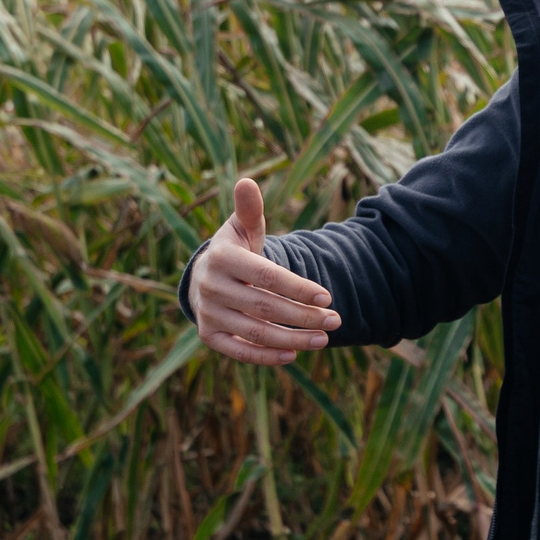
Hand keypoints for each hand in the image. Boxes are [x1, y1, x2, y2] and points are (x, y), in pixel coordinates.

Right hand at [188, 178, 340, 366]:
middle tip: (336, 320)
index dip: (298, 287)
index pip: (266, 275)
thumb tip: (247, 182)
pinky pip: (240, 351)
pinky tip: (294, 355)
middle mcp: (210, 287)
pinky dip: (266, 357)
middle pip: (265, 307)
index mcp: (221, 258)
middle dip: (304, 316)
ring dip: (293, 339)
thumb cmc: (234, 250)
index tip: (328, 297)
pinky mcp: (208, 336)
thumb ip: (250, 209)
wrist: (204, 276)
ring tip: (324, 339)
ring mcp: (208, 314)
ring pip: (256, 332)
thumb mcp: (242, 228)